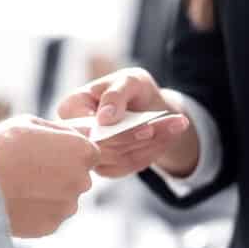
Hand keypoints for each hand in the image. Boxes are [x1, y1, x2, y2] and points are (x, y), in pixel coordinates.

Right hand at [0, 115, 99, 237]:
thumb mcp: (28, 123)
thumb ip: (58, 129)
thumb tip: (75, 131)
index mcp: (81, 151)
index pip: (89, 152)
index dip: (69, 150)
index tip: (50, 151)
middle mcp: (81, 181)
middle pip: (78, 176)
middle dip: (60, 172)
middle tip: (30, 166)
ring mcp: (67, 206)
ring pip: (64, 197)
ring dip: (49, 192)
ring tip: (20, 184)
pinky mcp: (52, 226)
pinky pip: (50, 214)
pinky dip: (38, 209)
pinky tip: (18, 199)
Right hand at [57, 67, 198, 178]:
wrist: (146, 106)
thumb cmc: (132, 87)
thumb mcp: (129, 80)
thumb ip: (115, 94)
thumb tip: (104, 118)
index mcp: (70, 109)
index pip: (86, 129)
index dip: (114, 132)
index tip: (148, 128)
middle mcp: (75, 135)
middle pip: (104, 147)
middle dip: (141, 138)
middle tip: (176, 124)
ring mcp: (89, 154)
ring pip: (119, 159)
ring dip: (153, 144)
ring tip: (178, 124)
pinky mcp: (106, 167)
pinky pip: (128, 167)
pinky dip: (152, 152)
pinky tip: (167, 136)